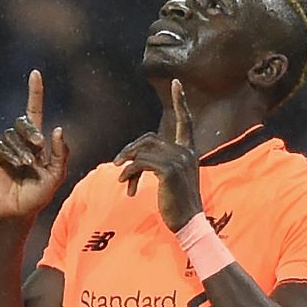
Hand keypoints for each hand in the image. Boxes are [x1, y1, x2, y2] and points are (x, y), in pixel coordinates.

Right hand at [0, 70, 69, 223]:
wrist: (18, 213)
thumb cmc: (38, 196)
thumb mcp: (56, 175)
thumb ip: (60, 154)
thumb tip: (58, 128)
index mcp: (35, 142)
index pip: (34, 112)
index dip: (34, 93)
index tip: (36, 73)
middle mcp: (18, 141)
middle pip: (23, 121)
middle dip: (32, 131)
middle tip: (39, 145)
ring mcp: (3, 148)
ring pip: (11, 135)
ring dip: (22, 149)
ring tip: (28, 165)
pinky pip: (0, 146)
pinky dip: (11, 154)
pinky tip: (17, 165)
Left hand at [113, 79, 203, 231]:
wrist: (188, 223)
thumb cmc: (177, 205)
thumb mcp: (171, 179)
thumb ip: (160, 163)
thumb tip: (135, 159)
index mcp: (189, 151)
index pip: (185, 121)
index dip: (180, 102)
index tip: (177, 83)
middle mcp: (186, 151)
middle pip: (150, 138)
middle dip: (130, 150)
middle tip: (117, 165)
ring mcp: (179, 159)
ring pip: (143, 151)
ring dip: (128, 164)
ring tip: (122, 178)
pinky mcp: (169, 170)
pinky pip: (141, 163)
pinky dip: (130, 172)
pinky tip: (125, 184)